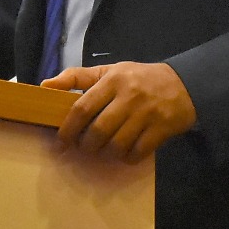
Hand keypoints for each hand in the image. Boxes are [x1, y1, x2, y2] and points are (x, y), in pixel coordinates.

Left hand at [41, 61, 196, 162]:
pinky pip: (137, 153)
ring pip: (117, 144)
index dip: (68, 128)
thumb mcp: (109, 71)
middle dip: (86, 145)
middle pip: (98, 130)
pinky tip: (125, 152)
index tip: (61, 140)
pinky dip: (127, 158)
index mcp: (113, 80)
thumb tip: (45, 86)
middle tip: (84, 147)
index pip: (82, 107)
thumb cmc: (139, 78)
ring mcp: (146, 114)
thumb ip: (76, 77)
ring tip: (103, 149)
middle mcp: (129, 96)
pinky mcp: (161, 129)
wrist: (184, 84)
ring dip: (106, 153)